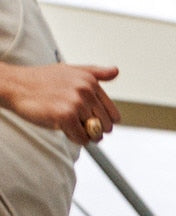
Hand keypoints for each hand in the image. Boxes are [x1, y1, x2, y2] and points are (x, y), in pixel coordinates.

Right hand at [0, 63, 120, 143]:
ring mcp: (76, 102)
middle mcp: (86, 90)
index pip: (113, 115)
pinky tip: (62, 127)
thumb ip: (95, 73)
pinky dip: (74, 138)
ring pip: (94, 134)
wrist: (14, 85)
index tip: (88, 119)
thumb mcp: (70, 71)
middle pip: (106, 126)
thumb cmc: (41, 80)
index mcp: (90, 81)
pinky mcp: (66, 115)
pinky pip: (82, 139)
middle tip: (75, 122)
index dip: (102, 122)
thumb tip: (115, 71)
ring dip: (82, 134)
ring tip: (66, 122)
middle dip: (93, 130)